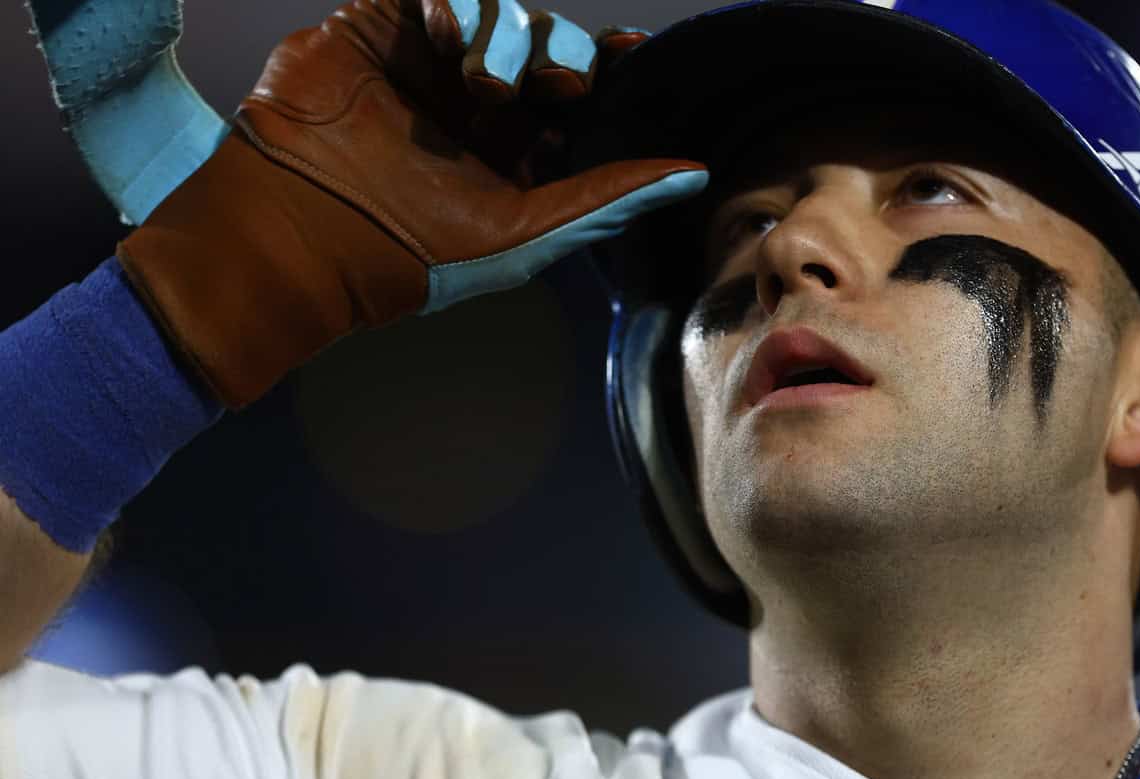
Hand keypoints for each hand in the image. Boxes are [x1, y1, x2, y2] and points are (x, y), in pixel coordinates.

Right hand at [108, 0, 705, 406]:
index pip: (578, 93)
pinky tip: (443, 39)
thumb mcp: (530, 232)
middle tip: (561, 83)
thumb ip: (610, 198)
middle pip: (548, 40)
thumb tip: (695, 175)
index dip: (609, 67)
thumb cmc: (419, 253)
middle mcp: (476, 101)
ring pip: (498, 9)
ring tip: (483, 83)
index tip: (637, 57)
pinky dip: (451, 3)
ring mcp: (427, 62)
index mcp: (516, 149)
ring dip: (507, 34)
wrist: (305, 232)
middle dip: (563, 52)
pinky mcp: (379, 28)